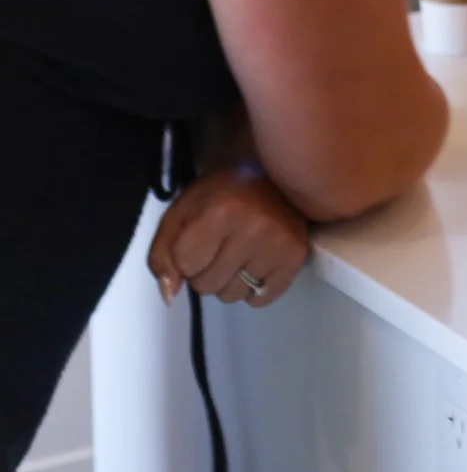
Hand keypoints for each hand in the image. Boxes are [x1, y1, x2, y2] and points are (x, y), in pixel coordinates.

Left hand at [148, 168, 310, 307]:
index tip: (198, 239)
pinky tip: (256, 264)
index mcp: (221, 211)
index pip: (185, 266)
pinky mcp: (297, 255)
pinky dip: (254, 289)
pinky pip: (263, 299)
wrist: (270, 173)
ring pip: (234, 295)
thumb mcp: (180, 213)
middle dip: (206, 272)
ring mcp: (279, 243)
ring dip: (229, 282)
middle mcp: (255, 228)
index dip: (185, 257)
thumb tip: (169, 295)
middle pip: (208, 285)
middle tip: (219, 247)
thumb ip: (163, 254)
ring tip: (238, 254)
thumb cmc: (220, 193)